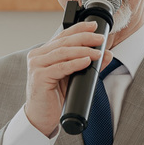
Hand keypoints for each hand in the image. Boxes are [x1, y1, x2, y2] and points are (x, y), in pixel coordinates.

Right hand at [24, 22, 113, 136]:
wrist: (41, 117)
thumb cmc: (54, 97)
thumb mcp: (73, 77)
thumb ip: (88, 63)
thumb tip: (106, 54)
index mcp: (44, 53)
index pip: (63, 35)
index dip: (79, 28)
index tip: (94, 26)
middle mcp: (37, 56)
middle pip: (64, 42)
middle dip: (85, 38)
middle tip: (100, 39)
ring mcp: (36, 66)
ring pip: (63, 52)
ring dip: (83, 50)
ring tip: (97, 52)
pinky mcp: (39, 77)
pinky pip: (61, 67)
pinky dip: (75, 63)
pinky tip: (86, 61)